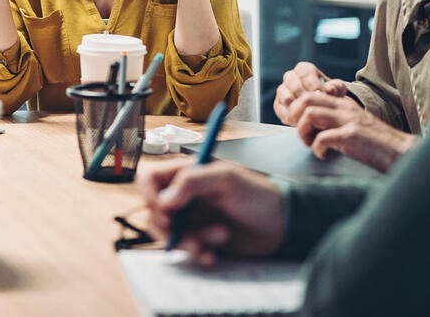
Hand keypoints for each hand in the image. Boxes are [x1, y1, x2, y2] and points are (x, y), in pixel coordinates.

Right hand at [140, 160, 285, 265]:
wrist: (282, 225)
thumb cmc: (258, 194)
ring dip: (188, 240)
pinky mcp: (201, 239)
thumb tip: (164, 200)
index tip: (163, 208)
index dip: (148, 194)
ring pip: (169, 233)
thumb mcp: (226, 180)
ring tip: (217, 238)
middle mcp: (185, 196)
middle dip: (170, 225)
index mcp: (186, 174)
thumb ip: (192, 182)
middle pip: (154, 210)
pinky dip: (197, 254)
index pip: (149, 179)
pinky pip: (185, 250)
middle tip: (187, 231)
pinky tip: (213, 255)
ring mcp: (192, 219)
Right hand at [273, 61, 348, 124]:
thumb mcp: (338, 89)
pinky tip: (303, 120)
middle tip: (316, 107)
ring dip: (298, 107)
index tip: (322, 95)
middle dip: (306, 98)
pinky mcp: (278, 104)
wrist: (323, 107)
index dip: (313, 85)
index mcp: (303, 69)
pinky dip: (292, 115)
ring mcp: (282, 91)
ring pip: (286, 98)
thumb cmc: (330, 95)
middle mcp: (290, 77)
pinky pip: (281, 109)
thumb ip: (336, 87)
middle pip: (294, 85)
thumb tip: (330, 89)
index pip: (305, 73)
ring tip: (310, 115)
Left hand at [290, 91, 415, 172]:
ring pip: (310, 114)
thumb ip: (334, 122)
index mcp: (344, 104)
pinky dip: (316, 148)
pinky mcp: (351, 135)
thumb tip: (309, 129)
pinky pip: (321, 138)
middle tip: (299, 133)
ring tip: (309, 144)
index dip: (297, 108)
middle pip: (306, 99)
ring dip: (303, 131)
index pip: (311, 94)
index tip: (296, 124)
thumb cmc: (375, 144)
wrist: (401, 153)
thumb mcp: (353, 126)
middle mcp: (345, 108)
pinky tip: (323, 155)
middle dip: (294, 115)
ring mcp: (348, 120)